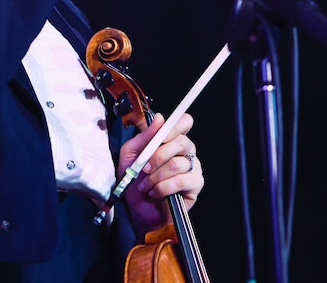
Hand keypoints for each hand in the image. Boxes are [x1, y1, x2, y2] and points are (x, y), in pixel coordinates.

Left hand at [118, 112, 203, 237]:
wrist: (134, 209)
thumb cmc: (133, 180)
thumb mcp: (131, 154)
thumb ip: (145, 136)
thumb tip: (160, 118)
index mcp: (172, 140)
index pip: (184, 122)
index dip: (174, 126)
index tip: (161, 135)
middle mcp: (186, 152)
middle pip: (181, 142)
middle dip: (158, 156)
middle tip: (144, 168)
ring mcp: (193, 168)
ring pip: (178, 164)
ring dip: (156, 176)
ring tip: (145, 186)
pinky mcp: (195, 186)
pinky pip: (181, 181)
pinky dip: (163, 187)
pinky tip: (155, 193)